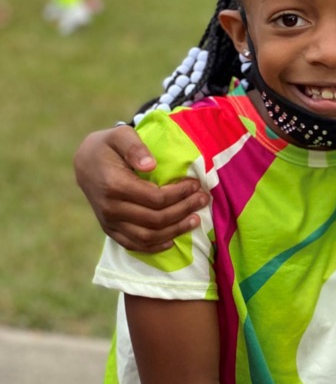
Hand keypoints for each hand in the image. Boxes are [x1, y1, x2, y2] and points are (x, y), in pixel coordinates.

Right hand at [73, 126, 208, 252]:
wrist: (85, 163)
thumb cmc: (107, 147)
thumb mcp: (119, 136)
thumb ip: (134, 147)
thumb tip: (150, 165)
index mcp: (114, 185)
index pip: (156, 198)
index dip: (181, 194)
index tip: (195, 184)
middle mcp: (110, 208)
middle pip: (156, 219)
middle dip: (185, 210)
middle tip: (203, 199)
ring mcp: (109, 222)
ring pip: (148, 236)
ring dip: (176, 230)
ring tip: (195, 219)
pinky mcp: (110, 230)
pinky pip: (133, 245)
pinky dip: (155, 247)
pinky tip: (173, 241)